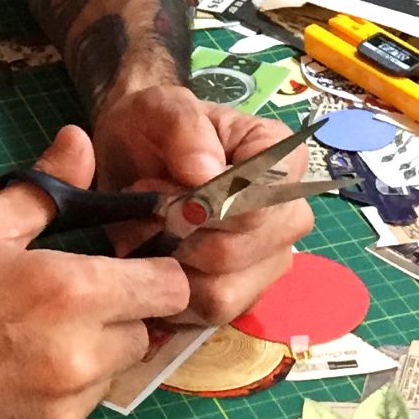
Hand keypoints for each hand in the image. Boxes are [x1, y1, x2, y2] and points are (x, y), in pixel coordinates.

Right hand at [0, 125, 190, 418]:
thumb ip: (43, 189)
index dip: (155, 272)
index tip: (129, 264)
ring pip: (105, 380)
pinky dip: (50, 402)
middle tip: (58, 302)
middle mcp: (78, 361)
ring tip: (20, 343)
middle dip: (114, 315)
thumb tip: (81, 142)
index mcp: (70, 294)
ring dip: (84, 360)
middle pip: (140, 336)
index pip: (168, 288)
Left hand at [92, 85, 312, 326]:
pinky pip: (210, 312)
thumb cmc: (153, 126)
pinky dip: (172, 292)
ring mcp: (268, 259)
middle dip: (180, 235)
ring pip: (225, 291)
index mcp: (282, 160)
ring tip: (148, 231)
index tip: (169, 184)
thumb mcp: (160, 106)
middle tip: (149, 206)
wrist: (131, 152)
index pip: (262, 202)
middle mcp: (287, 214)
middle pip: (239, 251)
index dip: (210, 203)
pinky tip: (156, 258)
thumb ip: (184, 127)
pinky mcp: (242, 295)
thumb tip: (206, 173)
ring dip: (172, 265)